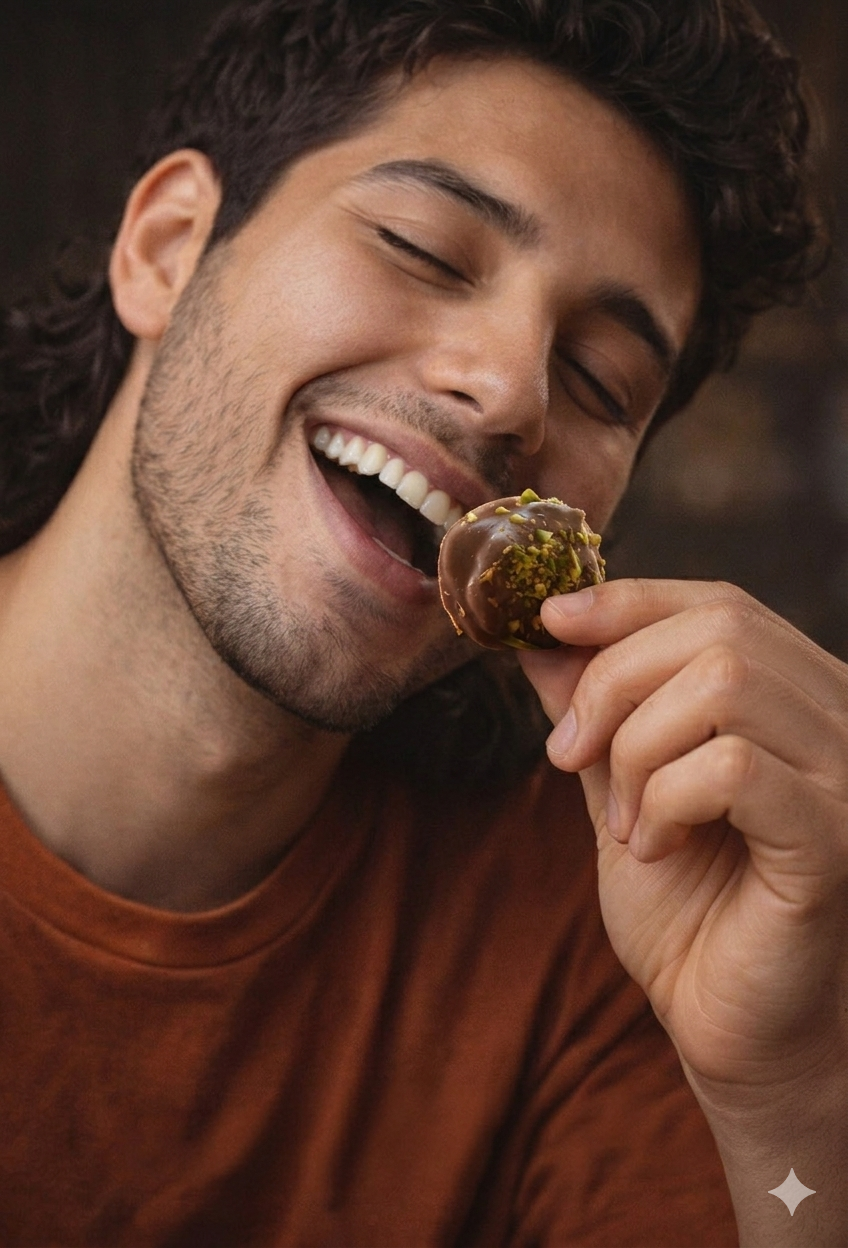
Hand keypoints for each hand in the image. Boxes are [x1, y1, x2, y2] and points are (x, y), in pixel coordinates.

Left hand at [518, 579, 847, 1091]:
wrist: (732, 1029)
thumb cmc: (689, 914)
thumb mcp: (620, 792)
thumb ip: (594, 715)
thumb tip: (542, 640)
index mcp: (794, 699)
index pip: (720, 605)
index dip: (628, 600)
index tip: (548, 619)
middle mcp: (838, 721)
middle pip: (718, 631)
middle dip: (613, 682)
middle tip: (567, 755)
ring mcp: (845, 777)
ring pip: (723, 686)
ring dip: (638, 749)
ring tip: (627, 822)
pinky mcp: (833, 839)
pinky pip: (734, 767)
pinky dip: (666, 800)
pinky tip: (658, 850)